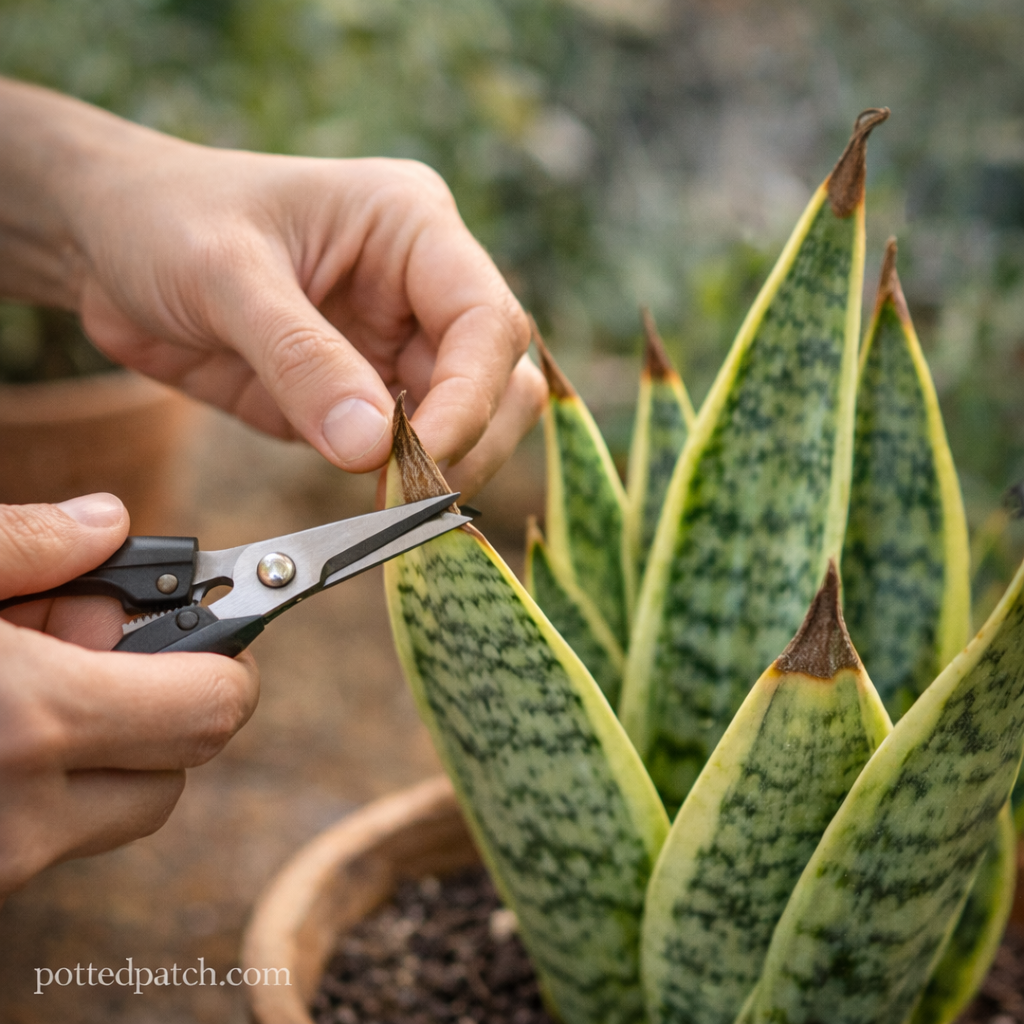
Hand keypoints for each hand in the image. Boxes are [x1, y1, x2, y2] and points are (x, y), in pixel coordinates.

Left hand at [0, 79, 546, 498]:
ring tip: (390, 508)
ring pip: (471, 422)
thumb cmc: (165, 219)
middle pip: (499, 378)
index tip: (418, 459)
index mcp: (412, 227)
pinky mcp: (364, 397)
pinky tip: (374, 505)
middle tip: (408, 498)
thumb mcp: (224, 275)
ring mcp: (396, 345)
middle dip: (469, 440)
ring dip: (443, 471)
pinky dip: (402, 485)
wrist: (108, 241)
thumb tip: (373, 450)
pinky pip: (408, 450)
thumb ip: (301, 360)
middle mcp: (421, 287)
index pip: (485, 320)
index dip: (468, 397)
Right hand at [0, 494, 258, 900]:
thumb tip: (108, 523)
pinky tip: (3, 720)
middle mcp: (29, 815)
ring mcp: (3, 864)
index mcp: (35, 720)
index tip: (212, 622)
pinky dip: (55, 777)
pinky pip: (62, 829)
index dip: (227, 661)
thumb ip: (31, 544)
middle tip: (85, 638)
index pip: (215, 710)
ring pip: (125, 803)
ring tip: (29, 675)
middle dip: (164, 694)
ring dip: (107, 739)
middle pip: (183, 762)